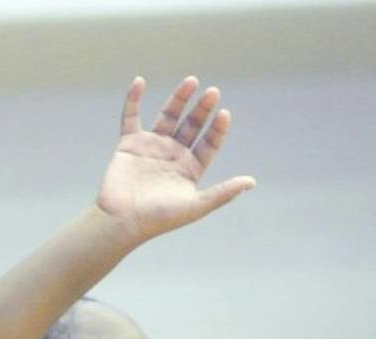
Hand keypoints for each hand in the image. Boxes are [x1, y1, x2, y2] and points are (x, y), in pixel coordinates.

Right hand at [96, 77, 256, 244]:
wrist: (123, 221)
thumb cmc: (160, 218)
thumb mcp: (197, 206)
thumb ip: (223, 192)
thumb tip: (252, 182)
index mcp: (190, 169)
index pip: (209, 143)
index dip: (218, 129)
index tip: (224, 114)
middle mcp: (173, 155)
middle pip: (191, 125)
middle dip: (202, 109)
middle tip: (213, 92)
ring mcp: (151, 147)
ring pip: (168, 115)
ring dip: (179, 98)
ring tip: (192, 81)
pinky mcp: (129, 144)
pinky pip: (131, 116)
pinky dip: (133, 99)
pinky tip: (140, 81)